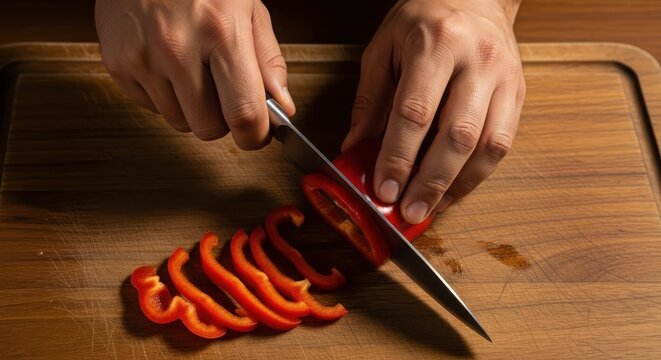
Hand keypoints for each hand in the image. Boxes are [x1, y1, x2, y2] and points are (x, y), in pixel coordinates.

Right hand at [95, 0, 294, 148]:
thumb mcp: (248, 8)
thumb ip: (268, 61)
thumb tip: (282, 107)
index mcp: (221, 32)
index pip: (244, 114)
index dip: (255, 136)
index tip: (257, 134)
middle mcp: (177, 47)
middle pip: (208, 129)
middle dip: (222, 120)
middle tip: (223, 93)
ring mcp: (141, 57)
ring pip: (178, 122)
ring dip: (191, 108)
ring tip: (192, 70)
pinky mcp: (117, 63)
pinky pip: (151, 108)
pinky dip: (164, 96)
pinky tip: (167, 65)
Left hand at [342, 0, 525, 223]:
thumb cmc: (425, 18)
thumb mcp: (384, 48)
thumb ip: (370, 99)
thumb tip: (355, 147)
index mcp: (437, 43)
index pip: (415, 112)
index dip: (398, 157)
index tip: (384, 189)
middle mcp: (478, 61)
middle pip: (458, 135)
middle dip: (430, 181)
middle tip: (409, 211)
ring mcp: (505, 78)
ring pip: (489, 145)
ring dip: (458, 186)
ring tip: (431, 208)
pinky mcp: (519, 94)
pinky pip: (504, 143)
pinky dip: (478, 174)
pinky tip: (454, 189)